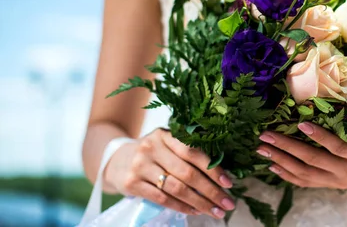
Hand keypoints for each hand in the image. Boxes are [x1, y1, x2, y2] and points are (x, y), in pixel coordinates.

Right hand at [104, 129, 234, 218]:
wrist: (117, 160)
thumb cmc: (153, 153)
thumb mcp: (167, 144)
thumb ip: (188, 152)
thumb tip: (220, 174)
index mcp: (165, 135)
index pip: (193, 152)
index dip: (213, 168)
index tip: (229, 183)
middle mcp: (152, 148)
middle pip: (187, 173)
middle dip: (211, 191)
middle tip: (227, 203)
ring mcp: (140, 166)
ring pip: (176, 188)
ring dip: (199, 203)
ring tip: (214, 211)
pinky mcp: (133, 184)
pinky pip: (162, 199)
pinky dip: (181, 207)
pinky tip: (195, 211)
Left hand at [256, 120, 346, 189]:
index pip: (337, 148)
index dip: (320, 138)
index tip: (301, 124)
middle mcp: (343, 172)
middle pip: (312, 160)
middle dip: (287, 148)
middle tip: (266, 136)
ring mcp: (333, 180)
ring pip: (303, 173)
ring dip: (281, 160)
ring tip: (261, 149)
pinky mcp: (327, 185)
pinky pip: (303, 182)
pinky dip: (286, 175)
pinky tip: (271, 165)